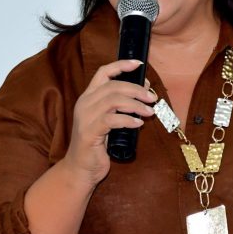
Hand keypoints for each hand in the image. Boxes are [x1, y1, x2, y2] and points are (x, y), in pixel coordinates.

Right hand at [64, 59, 155, 186]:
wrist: (80, 169)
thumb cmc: (97, 145)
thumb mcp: (107, 121)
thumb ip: (119, 107)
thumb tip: (143, 94)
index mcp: (88, 97)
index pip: (103, 72)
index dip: (121, 65)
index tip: (138, 64)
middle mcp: (84, 103)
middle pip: (113, 86)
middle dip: (136, 89)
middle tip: (152, 97)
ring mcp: (85, 118)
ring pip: (113, 100)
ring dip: (135, 104)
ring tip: (149, 111)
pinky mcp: (90, 132)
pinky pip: (112, 119)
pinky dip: (128, 120)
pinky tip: (138, 124)